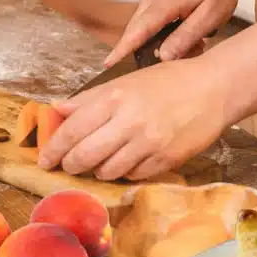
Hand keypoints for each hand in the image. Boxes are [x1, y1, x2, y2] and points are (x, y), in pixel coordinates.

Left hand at [37, 57, 229, 180]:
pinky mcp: (165, 160)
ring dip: (98, 169)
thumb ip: (89, 99)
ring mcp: (149, 144)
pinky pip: (132, 176)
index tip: (44, 159)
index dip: (53, 149)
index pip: (72, 131)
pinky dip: (124, 172)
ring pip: (107, 171)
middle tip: (68, 164)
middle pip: (84, 157)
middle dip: (71, 165)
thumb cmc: (167, 81)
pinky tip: (127, 159)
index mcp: (115, 97)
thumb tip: (57, 111)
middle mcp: (129, 122)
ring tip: (101, 159)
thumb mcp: (125, 81)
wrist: (213, 88)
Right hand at [104, 0, 256, 65]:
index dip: (124, 48)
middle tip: (173, 61)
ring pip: (142, 30)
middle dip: (145, 52)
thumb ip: (186, 36)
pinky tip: (183, 39)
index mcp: (165, 3)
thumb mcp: (210, 16)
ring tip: (192, 46)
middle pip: (135, 32)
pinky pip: (148, 24)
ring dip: (157, 45)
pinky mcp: (154, 2)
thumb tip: (164, 56)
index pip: (139, 30)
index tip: (109, 64)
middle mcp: (151, 0)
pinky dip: (160, 36)